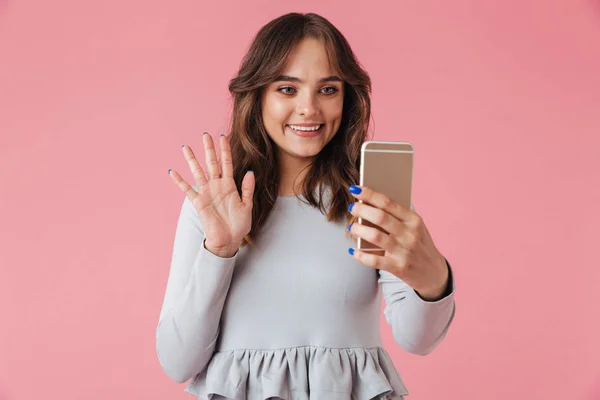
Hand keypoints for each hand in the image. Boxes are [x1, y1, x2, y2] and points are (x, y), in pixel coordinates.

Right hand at [168, 132, 254, 256]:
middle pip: (211, 163)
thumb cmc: (239, 225)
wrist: (229, 241)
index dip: (225, 150)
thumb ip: (247, 189)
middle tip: (205, 135)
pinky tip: (172, 172)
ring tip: (185, 147)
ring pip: (198, 172)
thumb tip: (249, 172)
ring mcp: (206, 193)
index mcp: (230, 186)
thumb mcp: (247, 206)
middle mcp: (217, 186)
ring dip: (192, 160)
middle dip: (209, 149)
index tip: (222, 136)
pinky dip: (180, 181)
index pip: (227, 163)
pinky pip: (187, 190)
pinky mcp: (198, 203)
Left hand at [347, 185, 448, 300]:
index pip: (388, 203)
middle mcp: (410, 234)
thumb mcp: (415, 228)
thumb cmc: (419, 245)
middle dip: (361, 210)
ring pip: (375, 236)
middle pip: (380, 217)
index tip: (355, 189)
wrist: (433, 273)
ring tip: (352, 227)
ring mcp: (404, 251)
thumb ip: (397, 217)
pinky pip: (374, 261)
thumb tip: (370, 204)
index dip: (369, 194)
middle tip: (352, 208)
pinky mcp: (399, 268)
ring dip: (359, 230)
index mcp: (414, 220)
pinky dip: (361, 255)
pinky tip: (354, 251)